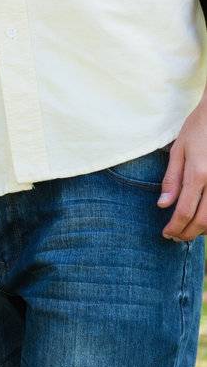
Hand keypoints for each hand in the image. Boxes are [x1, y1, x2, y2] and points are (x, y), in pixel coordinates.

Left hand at [159, 97, 206, 240]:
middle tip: (175, 237)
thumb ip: (172, 179)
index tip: (166, 233)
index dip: (175, 227)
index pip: (185, 211)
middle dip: (188, 233)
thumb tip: (163, 204)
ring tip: (188, 230)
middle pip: (204, 221)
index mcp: (199, 173)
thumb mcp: (179, 150)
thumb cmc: (198, 128)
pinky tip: (203, 218)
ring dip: (203, 230)